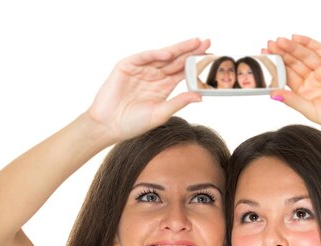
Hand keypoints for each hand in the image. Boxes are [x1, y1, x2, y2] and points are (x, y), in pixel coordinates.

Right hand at [87, 38, 209, 141]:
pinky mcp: (127, 67)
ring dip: (178, 49)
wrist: (109, 126)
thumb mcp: (161, 114)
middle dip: (191, 51)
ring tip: (194, 43)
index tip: (212, 59)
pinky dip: (155, 54)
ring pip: (162, 56)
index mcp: (164, 87)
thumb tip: (200, 96)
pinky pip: (143, 57)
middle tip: (207, 43)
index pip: (183, 72)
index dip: (196, 65)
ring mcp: (141, 70)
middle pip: (176, 60)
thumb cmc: (133, 124)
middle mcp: (154, 76)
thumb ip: (179, 103)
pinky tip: (168, 54)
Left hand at [265, 35, 320, 138]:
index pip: (286, 76)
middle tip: (268, 45)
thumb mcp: (310, 110)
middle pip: (293, 63)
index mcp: (303, 92)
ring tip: (279, 41)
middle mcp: (312, 80)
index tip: (263, 58)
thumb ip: (293, 100)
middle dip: (281, 54)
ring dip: (292, 47)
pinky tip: (297, 38)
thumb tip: (272, 94)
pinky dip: (308, 43)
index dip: (275, 67)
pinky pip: (320, 50)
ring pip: (304, 55)